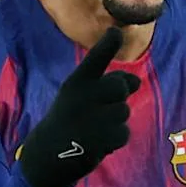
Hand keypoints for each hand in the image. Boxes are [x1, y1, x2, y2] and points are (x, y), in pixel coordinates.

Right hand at [18, 27, 139, 186]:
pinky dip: (114, 140)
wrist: (48, 155)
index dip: (107, 44)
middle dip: (120, 94)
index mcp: (76, 82)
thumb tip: (136, 80)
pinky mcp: (101, 139)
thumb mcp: (80, 95)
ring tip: (94, 129)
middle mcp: (83, 96)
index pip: (95, 59)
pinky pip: (124, 133)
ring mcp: (92, 118)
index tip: (115, 31)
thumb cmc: (71, 118)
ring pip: (124, 111)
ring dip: (115, 121)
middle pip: (121, 86)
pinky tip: (96, 142)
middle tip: (101, 106)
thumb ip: (107, 83)